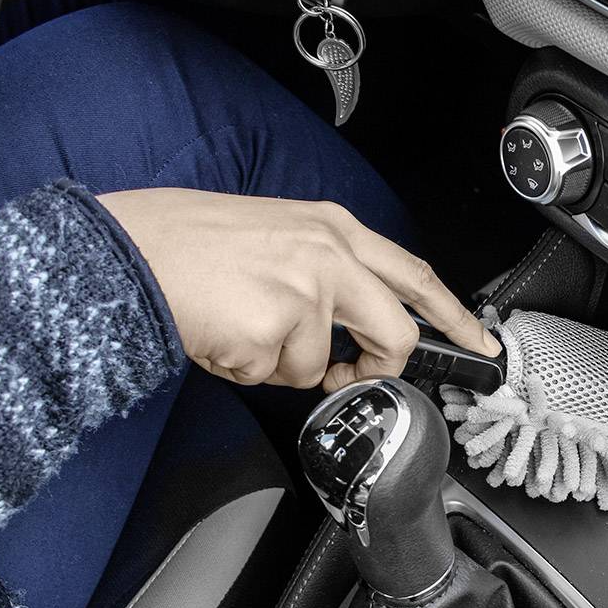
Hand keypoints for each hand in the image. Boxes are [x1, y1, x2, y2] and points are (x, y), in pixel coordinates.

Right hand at [97, 188, 499, 390]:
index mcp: (334, 228)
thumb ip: (329, 274)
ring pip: (321, 367)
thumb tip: (353, 331)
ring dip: (280, 365)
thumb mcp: (279, 235)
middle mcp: (329, 255)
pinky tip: (219, 334)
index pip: (415, 276)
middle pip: (396, 335)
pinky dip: (245, 370)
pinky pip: (274, 378)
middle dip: (376, 367)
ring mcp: (304, 293)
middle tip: (344, 374)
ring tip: (239, 326)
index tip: (482, 344)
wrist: (125, 248)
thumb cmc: (189, 242)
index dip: (455, 316)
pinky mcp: (273, 329)